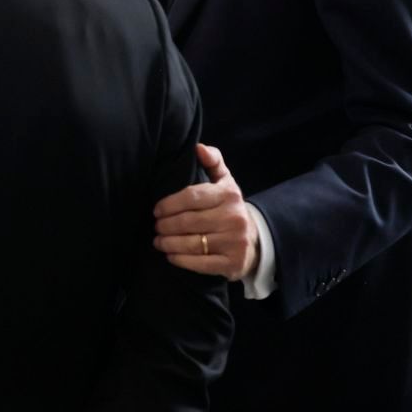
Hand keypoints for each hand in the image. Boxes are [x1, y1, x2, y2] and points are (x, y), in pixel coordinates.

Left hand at [153, 144, 258, 280]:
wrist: (255, 241)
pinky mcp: (232, 263)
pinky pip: (200, 263)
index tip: (156, 210)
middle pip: (188, 221)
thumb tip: (198, 147)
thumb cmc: (229, 209)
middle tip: (156, 227)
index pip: (192, 196)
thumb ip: (213, 162)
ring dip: (169, 243)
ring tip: (158, 241)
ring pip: (192, 243)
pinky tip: (170, 256)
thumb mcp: (225, 183)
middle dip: (166, 225)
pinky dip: (180, 260)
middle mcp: (233, 218)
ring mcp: (234, 242)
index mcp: (229, 195)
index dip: (169, 204)